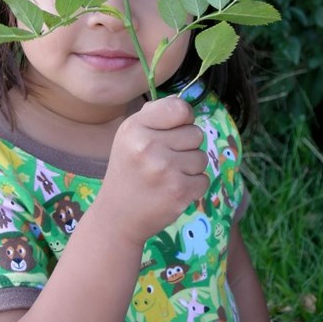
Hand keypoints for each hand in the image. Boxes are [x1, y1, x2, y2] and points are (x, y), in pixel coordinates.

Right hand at [94, 96, 208, 246]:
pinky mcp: (179, 192)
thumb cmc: (127, 171)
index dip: (184, 118)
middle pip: (196, 133)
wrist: (118, 216)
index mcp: (134, 128)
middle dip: (186, 146)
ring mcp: (165, 170)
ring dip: (189, 168)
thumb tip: (180, 105)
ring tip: (167, 176)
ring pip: (201, 157)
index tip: (176, 129)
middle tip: (164, 160)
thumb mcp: (129, 137)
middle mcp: (148, 146)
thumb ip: (153, 116)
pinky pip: (204, 179)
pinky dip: (192, 186)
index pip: (180, 108)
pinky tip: (172, 190)